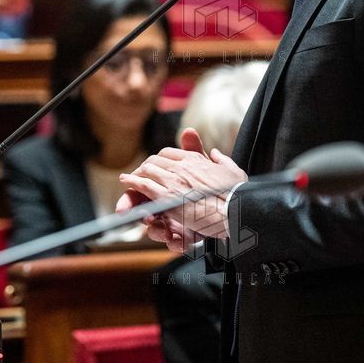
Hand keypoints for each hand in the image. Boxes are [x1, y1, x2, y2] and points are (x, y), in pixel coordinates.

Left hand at [118, 128, 246, 252]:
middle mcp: (182, 166)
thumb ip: (221, 160)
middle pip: (155, 160)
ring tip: (129, 178)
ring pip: (147, 170)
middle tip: (140, 173)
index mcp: (196, 160)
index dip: (160, 159)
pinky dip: (132, 183)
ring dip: (137, 174)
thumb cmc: (236, 194)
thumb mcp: (232, 170)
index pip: (170, 153)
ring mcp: (173, 181)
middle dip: (146, 166)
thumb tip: (215, 153)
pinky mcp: (166, 197)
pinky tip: (127, 182)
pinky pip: (143, 185)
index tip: (156, 165)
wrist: (234, 209)